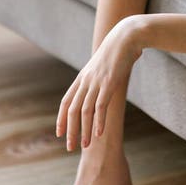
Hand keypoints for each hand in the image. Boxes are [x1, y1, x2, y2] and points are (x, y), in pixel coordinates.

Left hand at [56, 16, 142, 149]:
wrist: (126, 36)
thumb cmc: (117, 51)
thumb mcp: (103, 66)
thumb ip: (99, 78)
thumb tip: (101, 87)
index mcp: (82, 77)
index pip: (66, 101)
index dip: (61, 118)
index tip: (59, 133)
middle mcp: (86, 80)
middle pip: (72, 110)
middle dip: (70, 130)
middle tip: (70, 147)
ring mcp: (97, 82)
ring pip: (85, 111)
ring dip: (84, 130)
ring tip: (85, 145)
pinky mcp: (109, 83)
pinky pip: (101, 106)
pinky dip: (98, 121)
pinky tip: (99, 133)